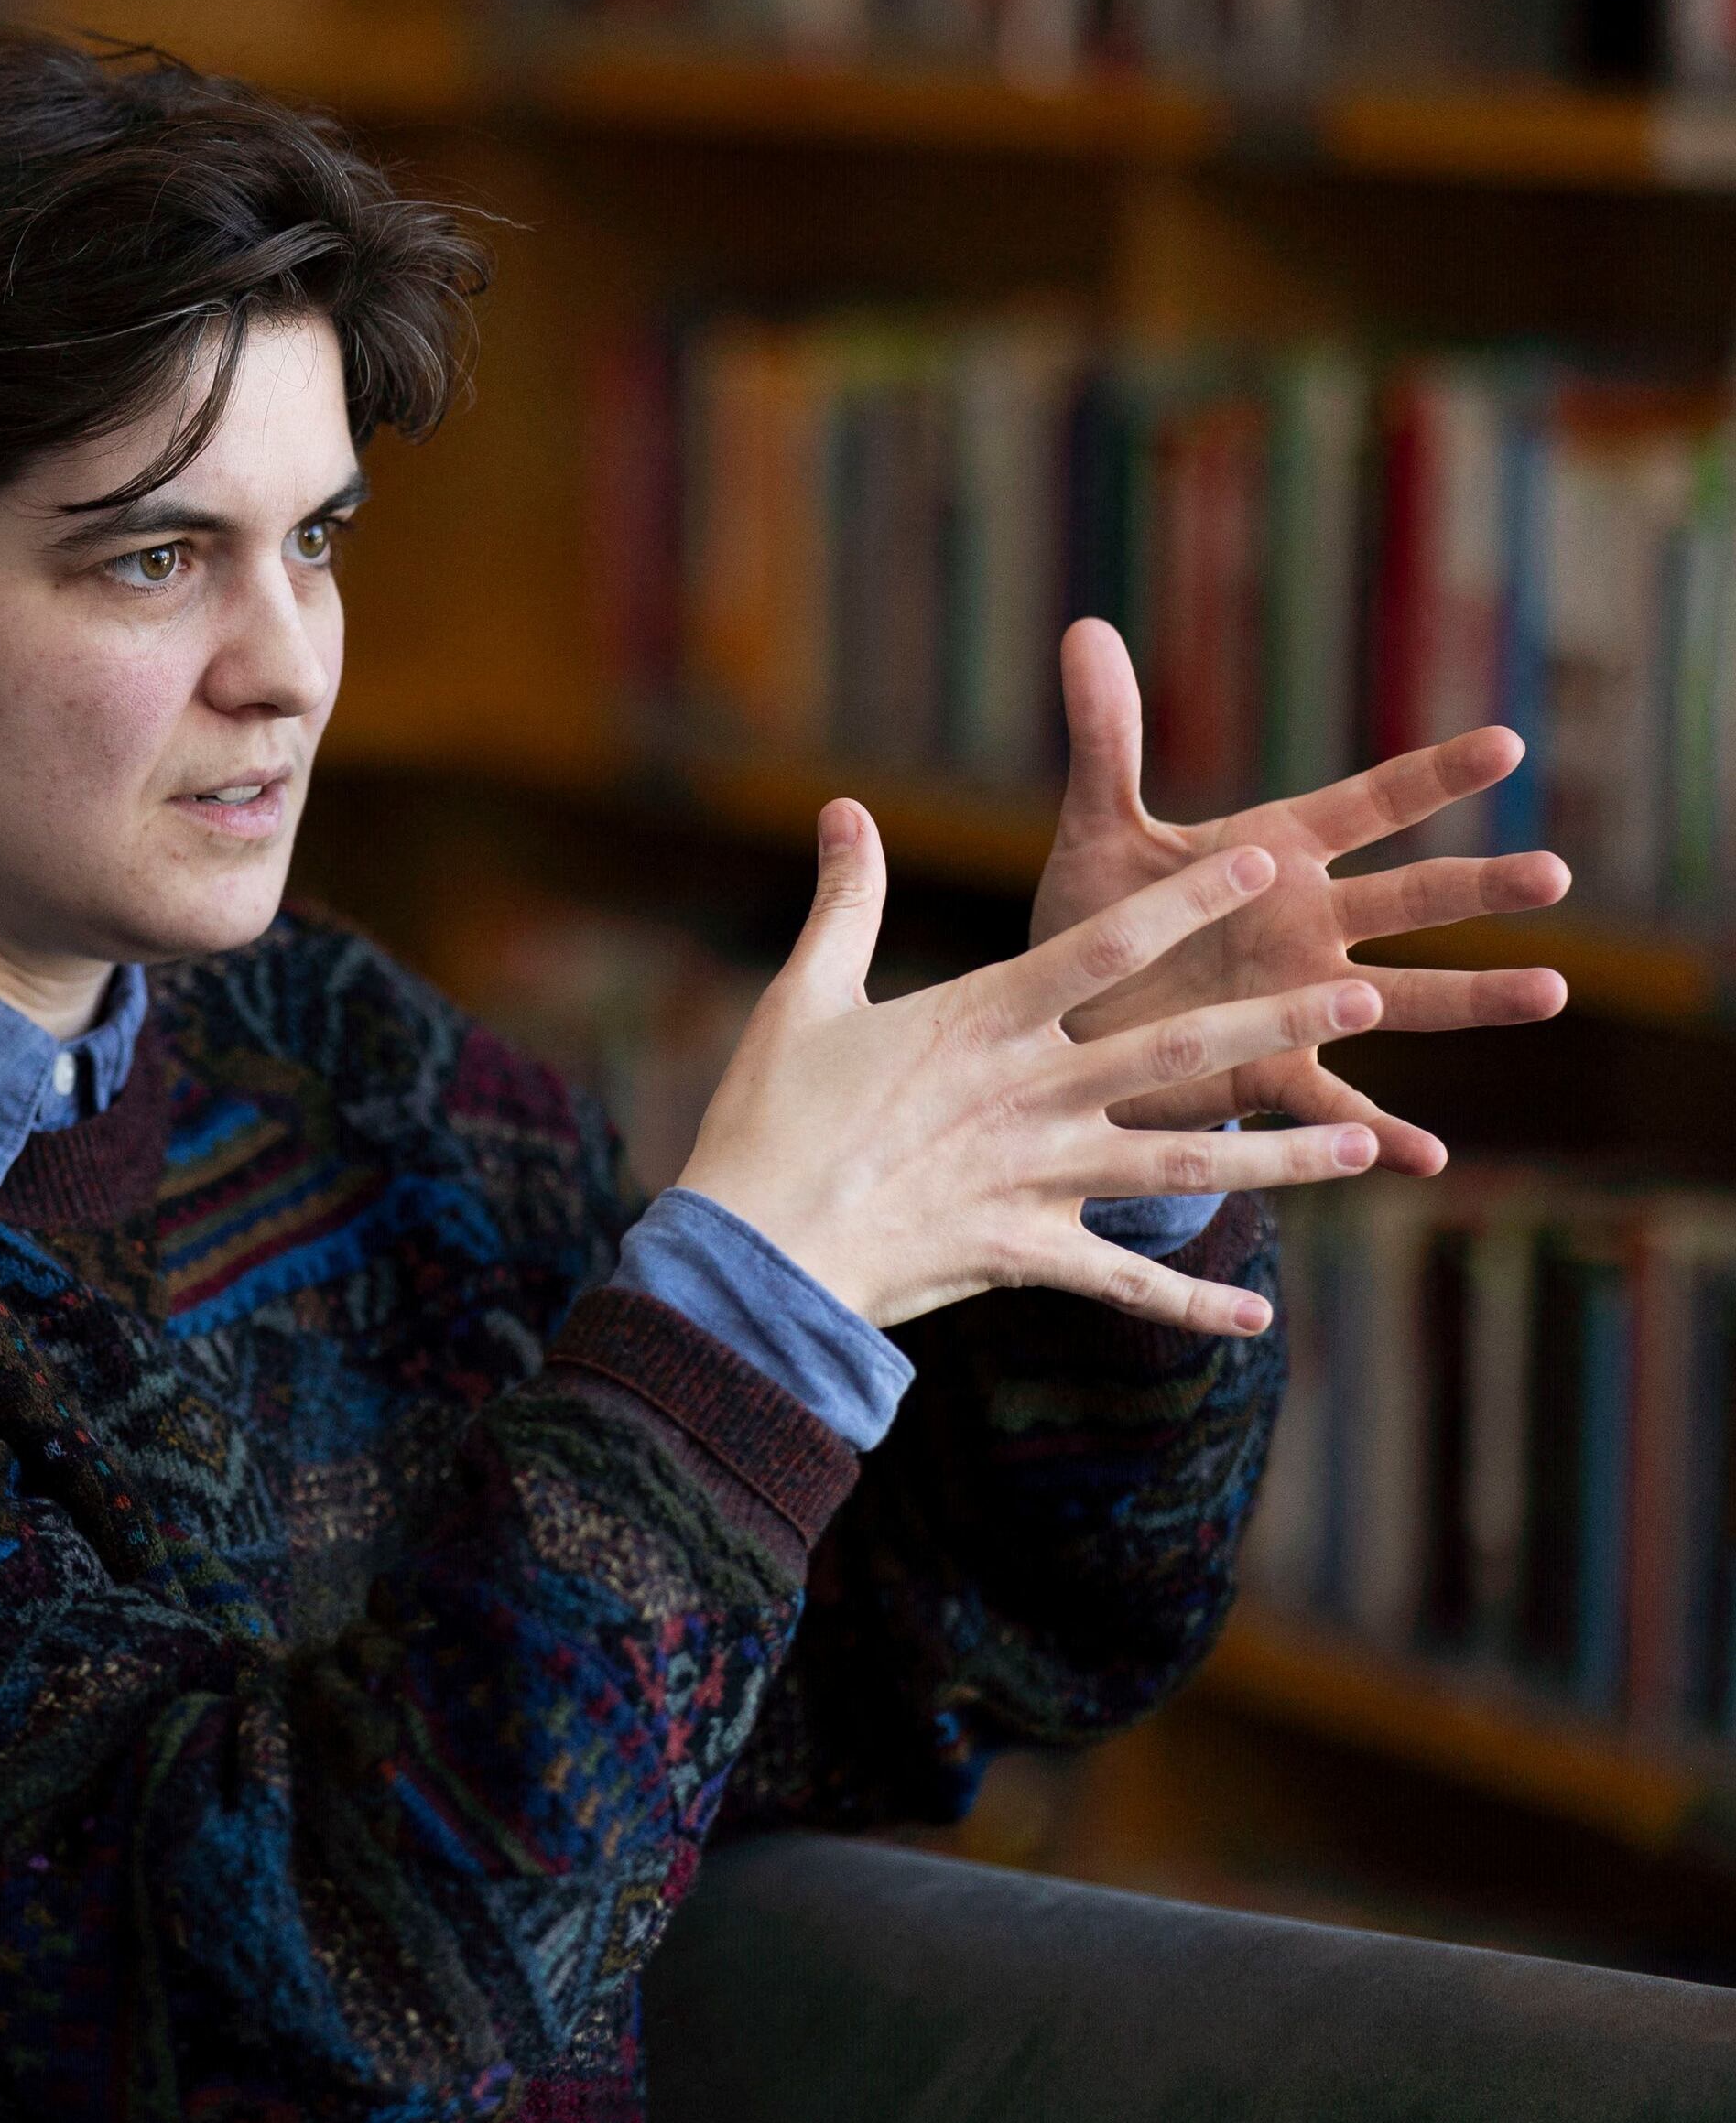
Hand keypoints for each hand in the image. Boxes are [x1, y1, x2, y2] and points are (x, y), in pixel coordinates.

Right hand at [678, 803, 1376, 1336]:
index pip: (1103, 946)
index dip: (1185, 900)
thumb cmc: (768, 1116)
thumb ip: (845, 902)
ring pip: (1182, 1164)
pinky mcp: (1028, 1253)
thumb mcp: (801, 997)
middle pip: (1175, 1050)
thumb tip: (842, 807)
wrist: (758, 1251)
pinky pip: (1126, 1282)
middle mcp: (1030, 1094)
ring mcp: (1038, 1177)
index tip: (1260, 860)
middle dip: (1277, 1022)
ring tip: (1364, 1145)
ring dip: (1280, 1158)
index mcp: (980, 1022)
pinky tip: (1258, 1315)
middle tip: (1363, 991)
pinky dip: (1193, 1303)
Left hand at [1031, 620, 1570, 1171]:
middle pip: (1410, 899)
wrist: (1061, 1020)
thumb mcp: (1097, 827)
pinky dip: (1379, 1134)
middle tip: (1553, 873)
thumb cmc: (1092, 918)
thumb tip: (1088, 626)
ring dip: (1474, 997)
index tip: (1507, 744)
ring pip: (1405, 997)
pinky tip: (1427, 1155)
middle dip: (1480, 886)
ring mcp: (1302, 1001)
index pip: (1368, 805)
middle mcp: (1308, 926)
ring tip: (1549, 991)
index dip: (1432, 777)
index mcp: (1274, 856)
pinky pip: (1337, 1105)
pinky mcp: (1271, 1071)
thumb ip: (1105, 735)